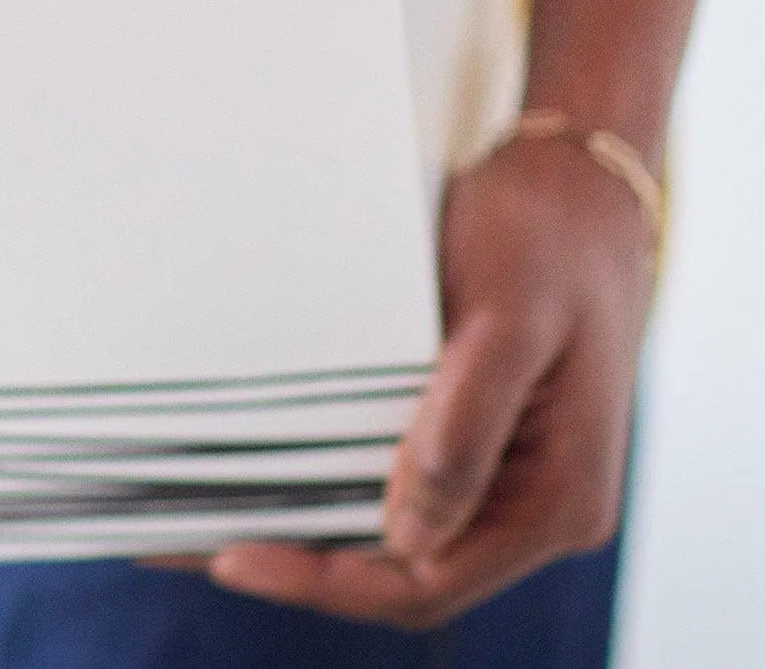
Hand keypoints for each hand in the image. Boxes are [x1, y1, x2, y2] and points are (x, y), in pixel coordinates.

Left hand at [207, 133, 654, 629]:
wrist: (578, 182)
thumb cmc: (548, 237)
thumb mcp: (507, 320)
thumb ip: (464, 426)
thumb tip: (407, 537)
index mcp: (557, 501)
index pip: (427, 583)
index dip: (327, 580)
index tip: (234, 554)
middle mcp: (534, 507)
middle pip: (404, 574)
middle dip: (301, 564)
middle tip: (186, 540)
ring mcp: (504, 475)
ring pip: (397, 538)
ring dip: (310, 532)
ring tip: (206, 517)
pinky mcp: (474, 437)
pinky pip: (399, 483)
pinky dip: (334, 484)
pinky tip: (269, 470)